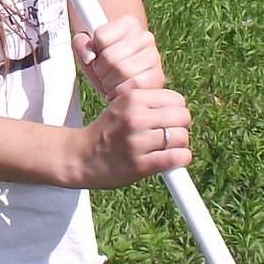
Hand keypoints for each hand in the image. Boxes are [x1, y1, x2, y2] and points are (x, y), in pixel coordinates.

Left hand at [73, 13, 165, 99]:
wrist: (124, 78)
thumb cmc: (105, 62)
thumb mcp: (88, 49)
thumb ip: (81, 44)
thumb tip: (89, 56)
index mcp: (128, 23)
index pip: (100, 36)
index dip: (93, 51)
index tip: (97, 56)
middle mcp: (145, 36)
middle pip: (110, 56)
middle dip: (100, 70)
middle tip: (103, 74)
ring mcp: (154, 56)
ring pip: (122, 71)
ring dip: (109, 83)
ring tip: (111, 82)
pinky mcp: (158, 76)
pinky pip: (134, 85)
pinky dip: (121, 92)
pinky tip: (119, 90)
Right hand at [74, 87, 191, 187]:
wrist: (80, 156)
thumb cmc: (107, 132)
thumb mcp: (123, 106)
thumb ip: (149, 104)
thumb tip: (182, 111)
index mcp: (133, 98)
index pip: (177, 100)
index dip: (176, 112)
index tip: (167, 121)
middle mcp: (135, 117)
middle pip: (183, 117)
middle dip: (180, 128)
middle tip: (167, 136)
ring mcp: (136, 141)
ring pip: (181, 138)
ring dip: (178, 146)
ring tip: (164, 149)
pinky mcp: (139, 165)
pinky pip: (175, 158)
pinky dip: (180, 160)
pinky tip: (171, 161)